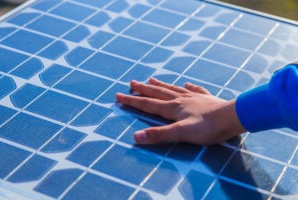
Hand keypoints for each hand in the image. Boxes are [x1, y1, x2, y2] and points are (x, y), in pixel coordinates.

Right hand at [116, 78, 245, 144]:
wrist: (233, 117)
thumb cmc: (208, 128)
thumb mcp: (181, 133)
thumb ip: (159, 135)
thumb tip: (136, 137)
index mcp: (173, 108)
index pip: (148, 104)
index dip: (133, 101)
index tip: (119, 96)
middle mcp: (181, 99)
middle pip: (158, 93)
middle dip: (143, 89)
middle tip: (132, 82)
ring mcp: (194, 97)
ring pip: (173, 88)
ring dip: (161, 85)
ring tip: (152, 79)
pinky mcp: (206, 98)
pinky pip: (195, 90)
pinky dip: (188, 87)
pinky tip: (187, 84)